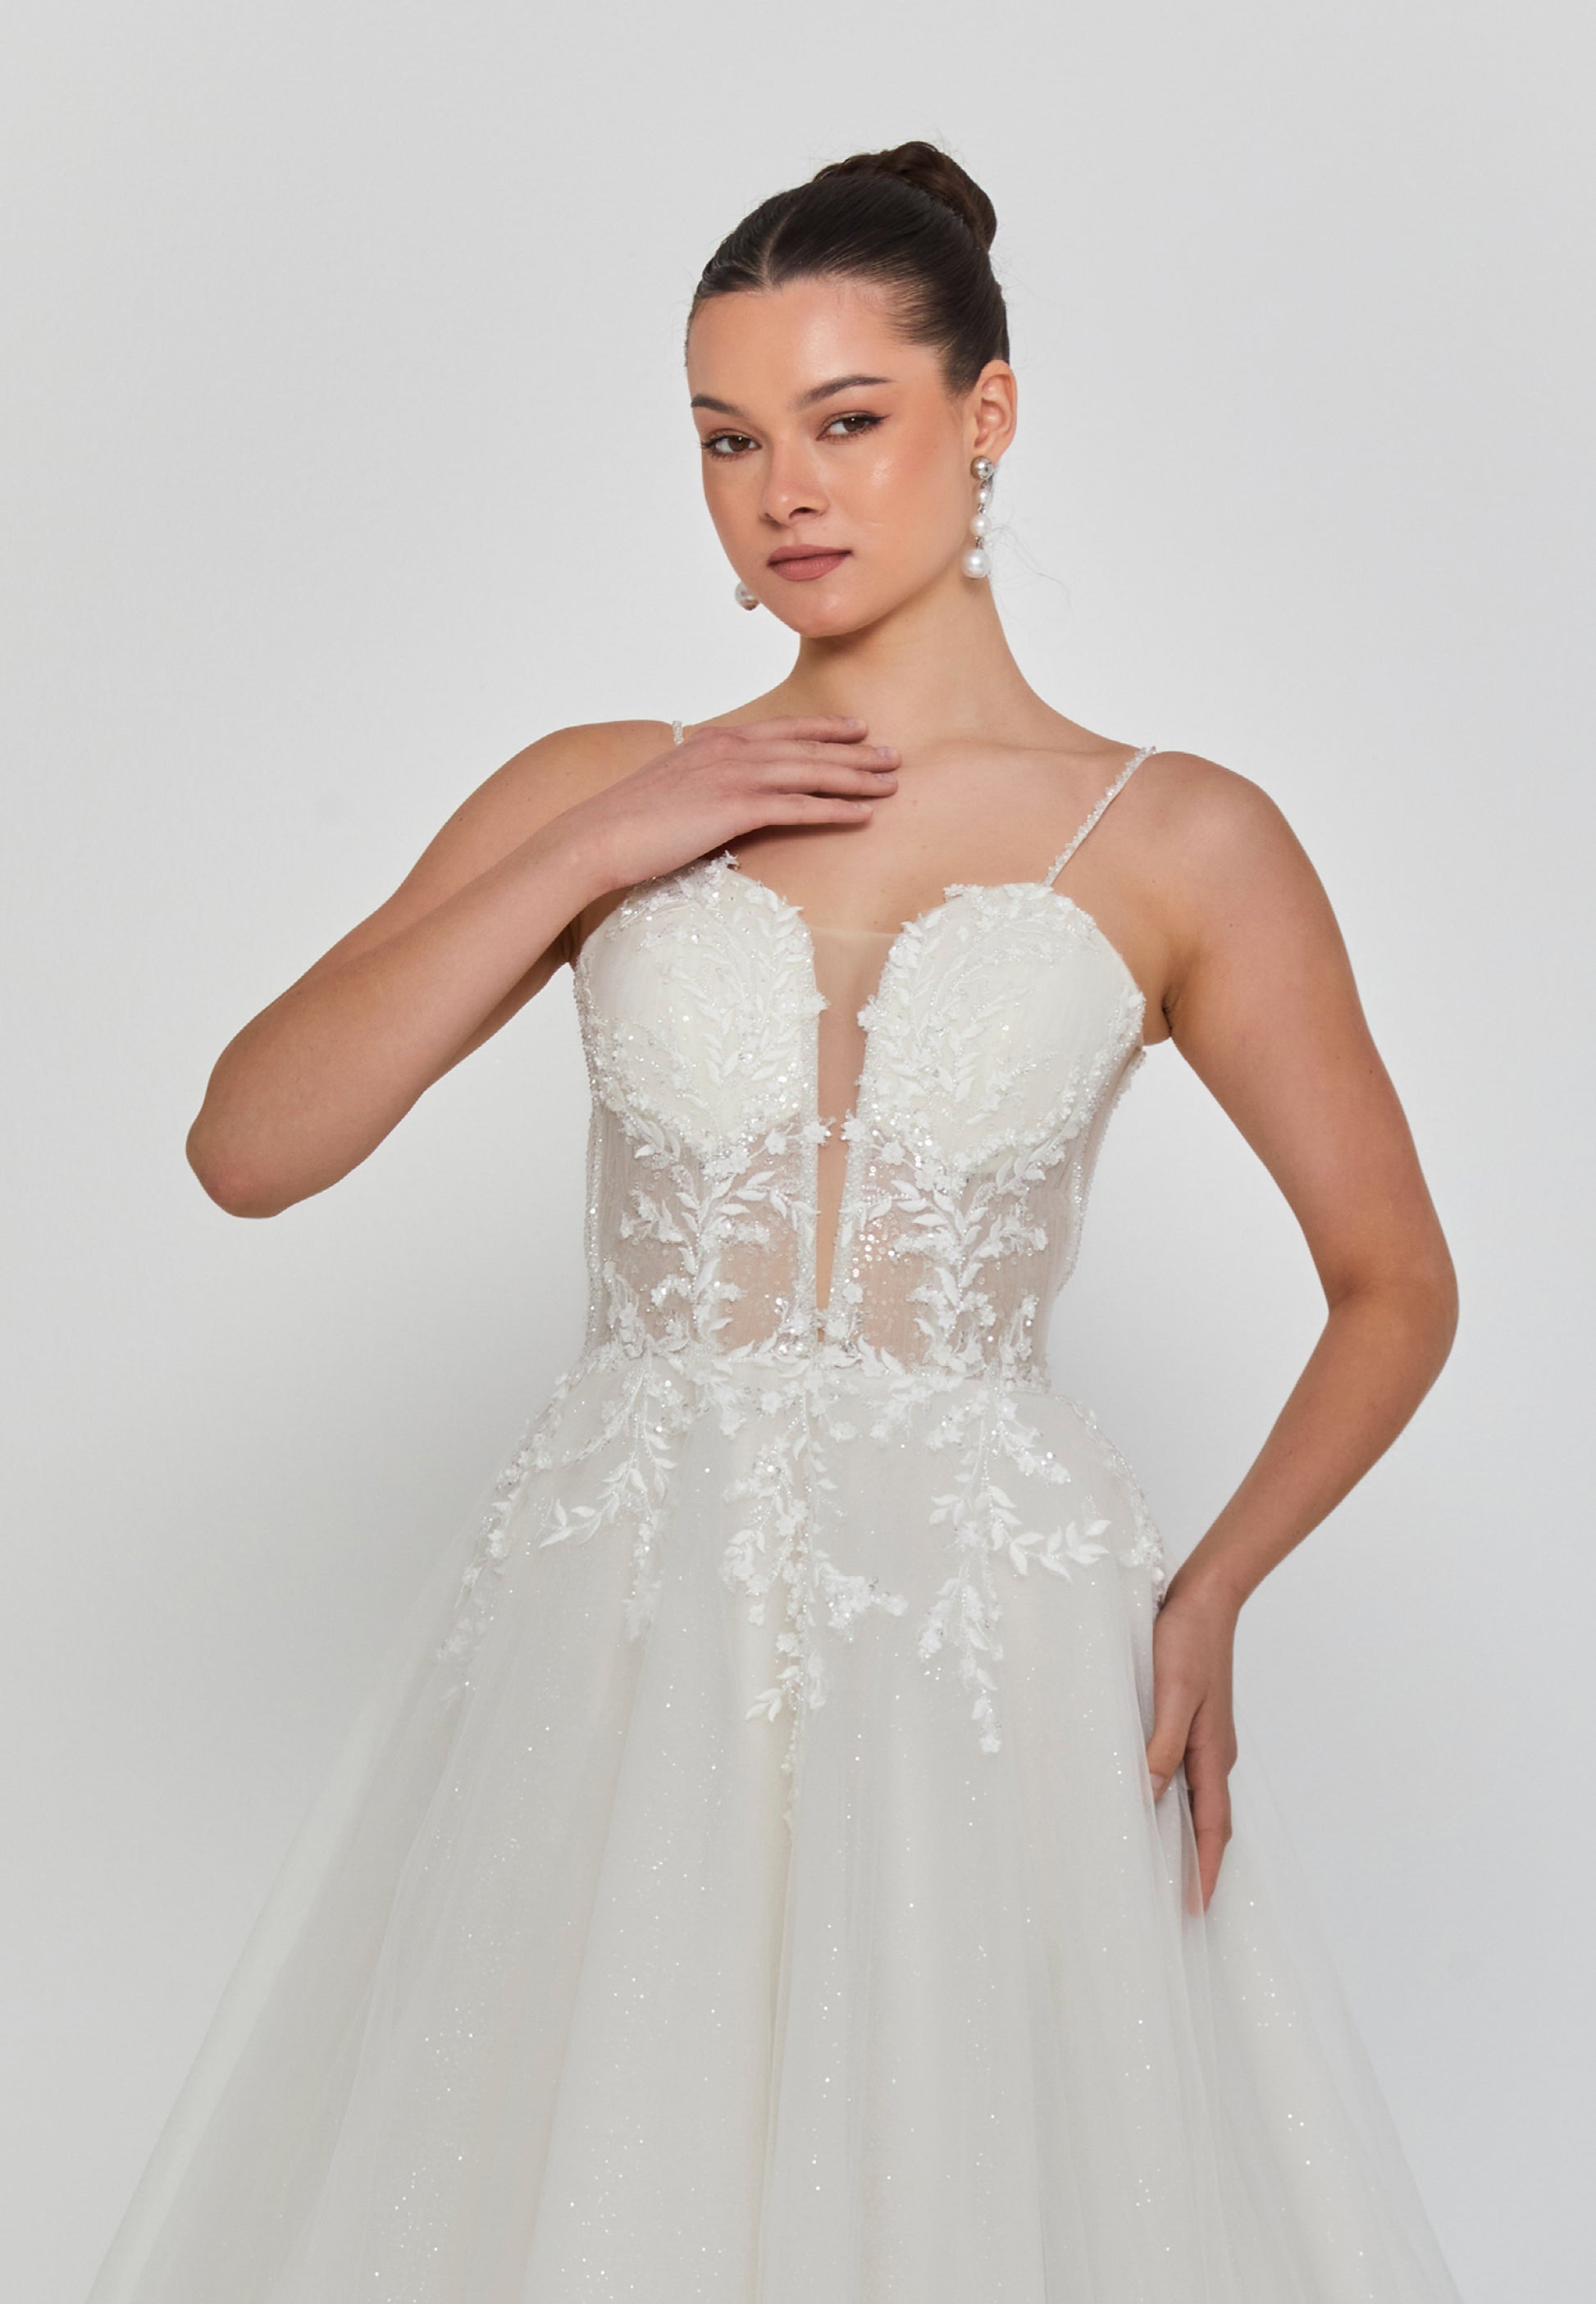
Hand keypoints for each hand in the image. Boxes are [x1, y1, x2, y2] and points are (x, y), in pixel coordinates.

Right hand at [563, 715, 899, 894]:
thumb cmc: (627, 822)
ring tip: (891, 782)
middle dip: (855, 751)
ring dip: (857, 777)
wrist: (596, 835)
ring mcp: (734, 777)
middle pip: (807, 747)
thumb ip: (700, 780)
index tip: (855, 729)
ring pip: (811, 772)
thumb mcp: (669, 788)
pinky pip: (798, 807)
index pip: (782, 729)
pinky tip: (864, 815)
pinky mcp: (735, 809)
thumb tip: (715, 794)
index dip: (823, 728)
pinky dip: (835, 809)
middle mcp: (730, 750)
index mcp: (714, 741)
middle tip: (894, 756)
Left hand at [1144, 1575, 1240, 1914]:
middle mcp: (1213, 1753)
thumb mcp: (1172, 1695)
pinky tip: (1156, 1799)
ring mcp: (1206, 1737)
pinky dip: (1176, 1799)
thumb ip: (1161, 1746)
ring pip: (1198, 1799)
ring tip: (1165, 1865)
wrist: (1206, 1597)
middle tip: (1180, 1902)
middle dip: (1199, 1863)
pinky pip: (1187, 1774)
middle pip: (1209, 1821)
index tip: (1196, 1909)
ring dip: (1187, 1834)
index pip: (1211, 1827)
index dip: (1205, 1870)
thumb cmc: (1187, 1641)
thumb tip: (1149, 1796)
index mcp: (1212, 1754)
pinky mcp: (1194, 1720)